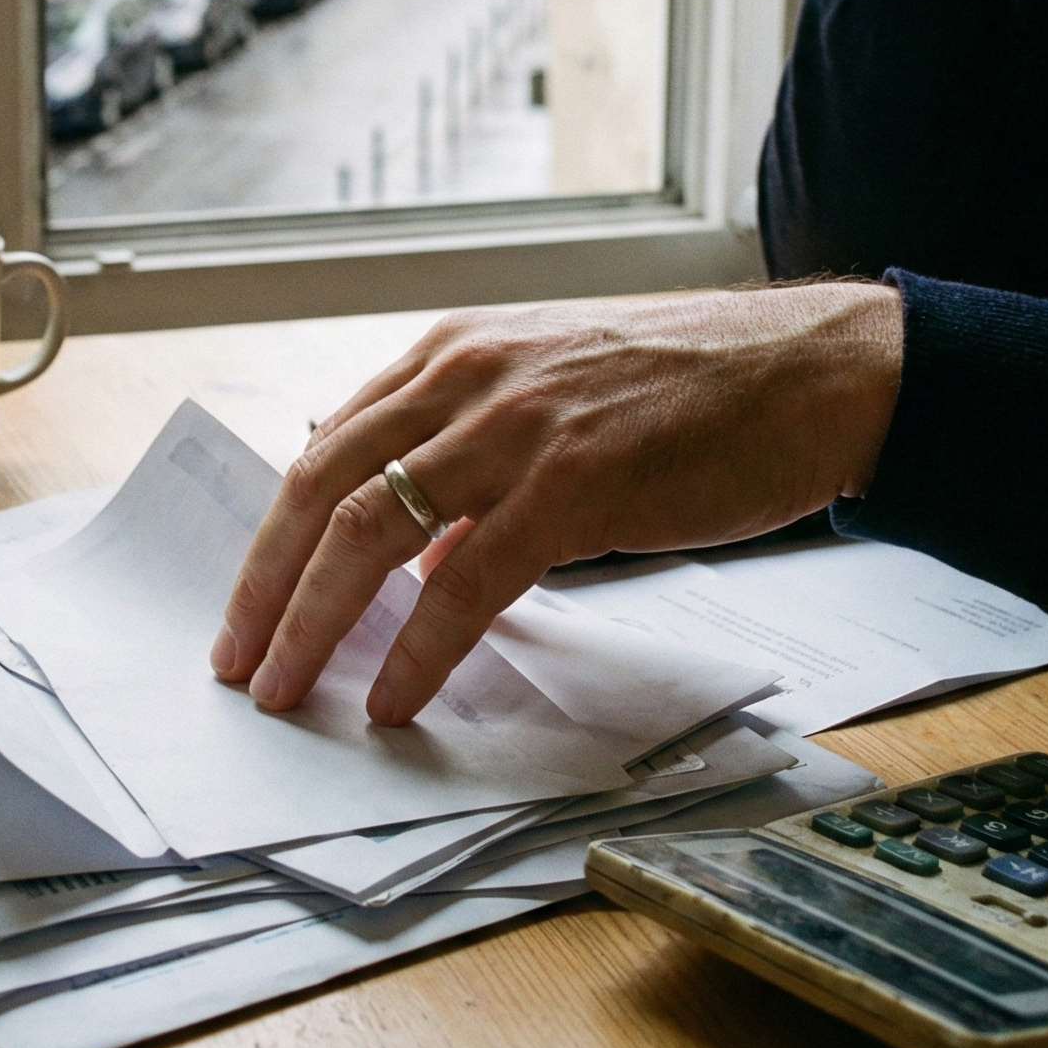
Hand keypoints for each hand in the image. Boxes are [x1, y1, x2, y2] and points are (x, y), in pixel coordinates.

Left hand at [209, 284, 903, 724]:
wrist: (811, 370)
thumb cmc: (693, 388)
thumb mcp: (553, 388)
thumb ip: (473, 449)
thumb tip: (411, 540)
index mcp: (453, 353)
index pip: (326, 447)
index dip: (274, 534)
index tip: (249, 602)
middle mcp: (466, 376)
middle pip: (321, 486)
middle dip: (266, 585)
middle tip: (236, 663)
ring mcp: (517, 425)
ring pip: (369, 529)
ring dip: (315, 621)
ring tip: (286, 690)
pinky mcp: (573, 482)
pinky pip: (465, 579)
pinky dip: (418, 646)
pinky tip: (394, 694)